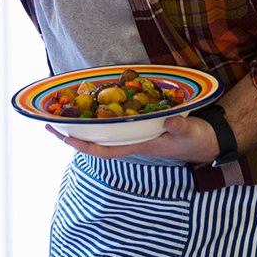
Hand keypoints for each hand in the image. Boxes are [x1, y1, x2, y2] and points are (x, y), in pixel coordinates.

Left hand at [45, 113, 219, 164]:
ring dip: (83, 125)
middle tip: (48, 123)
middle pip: (96, 141)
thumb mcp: (189, 132)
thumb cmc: (197, 139)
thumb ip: (179, 127)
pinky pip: (115, 123)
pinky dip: (101, 116)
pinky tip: (90, 107)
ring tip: (60, 114)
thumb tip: (168, 122)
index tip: (63, 137)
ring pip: (103, 133)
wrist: (208, 140)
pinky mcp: (140, 126)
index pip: (105, 149)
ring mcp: (134, 134)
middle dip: (72, 134)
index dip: (84, 145)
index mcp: (138, 145)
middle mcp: (131, 141)